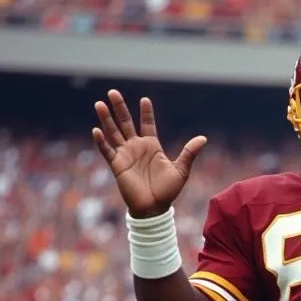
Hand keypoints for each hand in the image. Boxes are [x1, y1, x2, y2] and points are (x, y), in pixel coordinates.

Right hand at [92, 90, 206, 217]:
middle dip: (120, 108)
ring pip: (114, 132)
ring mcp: (126, 155)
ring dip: (106, 118)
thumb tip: (203, 138)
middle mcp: (137, 147)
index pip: (147, 124)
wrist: (155, 208)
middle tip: (113, 92)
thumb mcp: (181, 170)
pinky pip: (107, 151)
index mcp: (152, 146)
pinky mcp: (117, 165)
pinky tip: (96, 130)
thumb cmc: (168, 191)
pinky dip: (101, 141)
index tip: (145, 100)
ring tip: (100, 103)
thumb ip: (189, 153)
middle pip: (126, 123)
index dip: (146, 112)